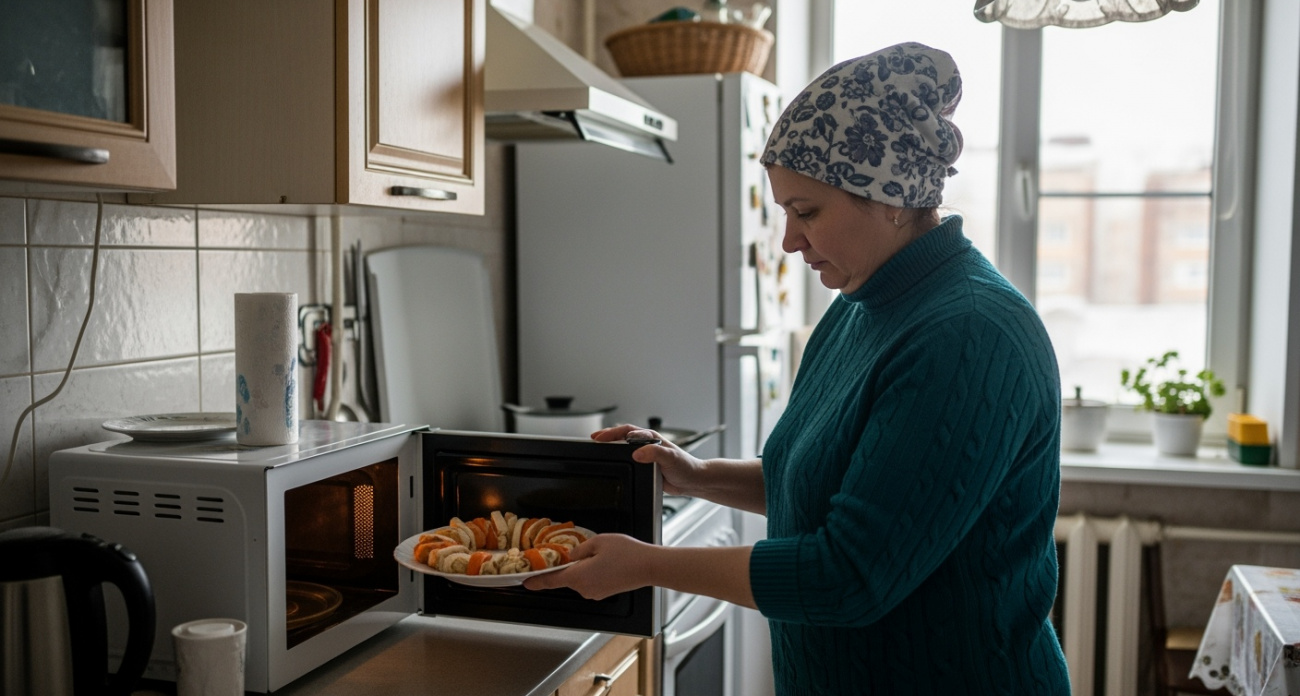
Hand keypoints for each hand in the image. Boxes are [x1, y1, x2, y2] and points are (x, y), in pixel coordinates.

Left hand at [522, 534, 656, 599]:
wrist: (649, 566)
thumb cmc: (626, 553)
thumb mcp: (598, 542)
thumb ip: (579, 549)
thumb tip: (570, 555)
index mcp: (578, 577)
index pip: (551, 580)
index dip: (536, 581)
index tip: (524, 582)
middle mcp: (584, 589)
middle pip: (567, 577)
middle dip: (569, 565)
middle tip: (582, 551)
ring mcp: (595, 593)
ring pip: (580, 578)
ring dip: (583, 567)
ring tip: (601, 554)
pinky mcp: (604, 593)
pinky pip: (591, 581)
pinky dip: (593, 572)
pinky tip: (606, 562)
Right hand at [591, 424, 704, 495]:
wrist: (694, 481)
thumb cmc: (686, 467)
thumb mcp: (670, 458)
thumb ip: (654, 454)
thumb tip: (637, 453)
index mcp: (652, 439)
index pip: (628, 431)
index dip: (612, 434)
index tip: (600, 438)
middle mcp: (648, 445)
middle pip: (623, 436)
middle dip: (608, 436)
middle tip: (594, 438)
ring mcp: (647, 455)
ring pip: (625, 448)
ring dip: (612, 447)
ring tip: (599, 448)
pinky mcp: (646, 466)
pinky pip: (630, 461)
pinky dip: (620, 460)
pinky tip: (614, 464)